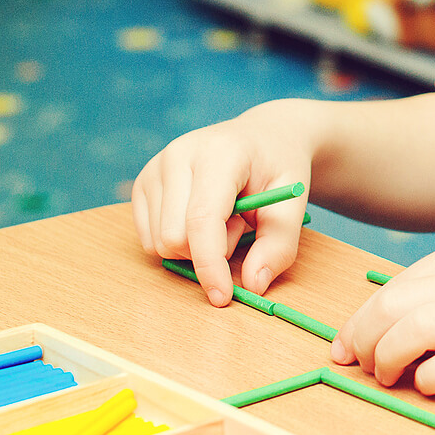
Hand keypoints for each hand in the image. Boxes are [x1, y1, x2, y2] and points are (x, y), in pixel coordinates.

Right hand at [132, 101, 314, 306]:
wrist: (262, 137)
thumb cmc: (278, 168)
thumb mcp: (292, 203)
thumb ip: (279, 245)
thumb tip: (252, 285)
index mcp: (219, 153)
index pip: (202, 220)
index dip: (210, 265)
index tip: (222, 297)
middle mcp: (179, 154)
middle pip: (175, 238)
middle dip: (210, 251)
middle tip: (240, 225)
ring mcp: (155, 166)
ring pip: (159, 242)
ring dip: (195, 247)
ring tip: (224, 217)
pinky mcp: (142, 182)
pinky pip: (149, 238)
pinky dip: (178, 241)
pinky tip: (201, 217)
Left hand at [331, 238, 434, 394]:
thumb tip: (397, 317)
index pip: (397, 284)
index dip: (361, 317)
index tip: (346, 343)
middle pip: (394, 305)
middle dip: (361, 337)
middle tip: (355, 362)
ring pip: (413, 332)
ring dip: (386, 359)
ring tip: (386, 376)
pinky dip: (428, 379)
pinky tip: (429, 383)